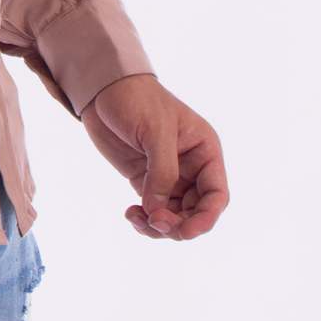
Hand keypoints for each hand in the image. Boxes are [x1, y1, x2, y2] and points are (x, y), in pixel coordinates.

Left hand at [80, 73, 228, 240]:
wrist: (103, 88)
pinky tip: (130, 214)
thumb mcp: (155, 130)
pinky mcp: (146, 180)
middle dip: (177, 224)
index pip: (216, 194)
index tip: (186, 232)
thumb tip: (157, 211)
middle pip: (195, 212)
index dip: (206, 218)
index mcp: (205, 150)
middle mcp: (192, 167)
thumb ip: (162, 171)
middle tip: (153, 222)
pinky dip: (144, 219)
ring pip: (174, 216)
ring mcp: (169, 176)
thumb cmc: (137, 99)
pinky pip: (153, 210)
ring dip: (158, 226)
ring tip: (136, 218)